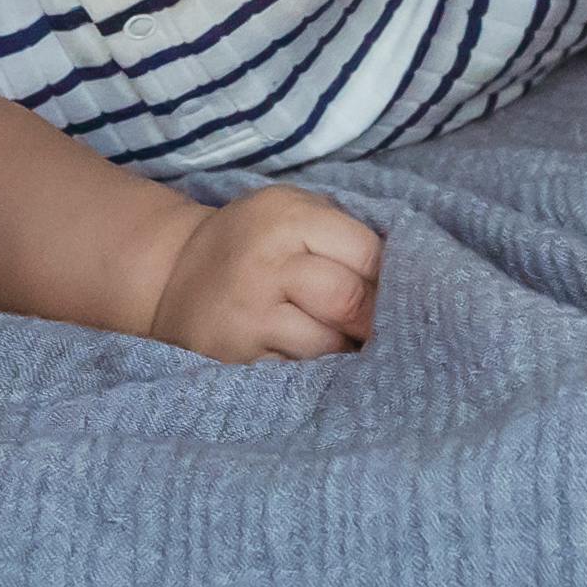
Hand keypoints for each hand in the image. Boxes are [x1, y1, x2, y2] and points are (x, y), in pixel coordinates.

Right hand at [145, 186, 386, 361]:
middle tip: (386, 326)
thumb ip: (345, 234)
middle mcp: (264, 268)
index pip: (367, 254)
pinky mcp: (236, 362)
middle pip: (351, 302)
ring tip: (347, 342)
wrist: (174, 275)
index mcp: (285, 219)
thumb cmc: (253, 240)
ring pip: (328, 346)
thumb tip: (412, 278)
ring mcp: (248, 320)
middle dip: (376, 319)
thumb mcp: (293, 211)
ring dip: (347, 349)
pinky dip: (316, 373)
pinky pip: (298, 376)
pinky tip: (316, 363)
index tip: (403, 290)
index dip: (393, 277)